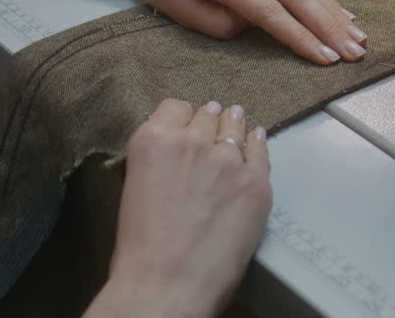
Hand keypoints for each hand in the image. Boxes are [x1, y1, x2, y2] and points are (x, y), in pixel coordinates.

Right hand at [90, 99, 270, 317]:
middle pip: (207, 115)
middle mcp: (192, 141)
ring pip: (236, 127)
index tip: (185, 127)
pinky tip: (256, 143)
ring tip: (236, 124)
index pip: (174, 107)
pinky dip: (257, 146)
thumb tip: (171, 158)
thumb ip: (155, 162)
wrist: (167, 287)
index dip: (181, 118)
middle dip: (209, 123)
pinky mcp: (256, 183)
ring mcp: (228, 160)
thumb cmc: (141, 252)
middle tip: (211, 130)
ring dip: (233, 128)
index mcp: (153, 140)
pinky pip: (262, 151)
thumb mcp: (133, 189)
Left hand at [102, 0, 366, 64]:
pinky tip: (338, 9)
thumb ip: (214, 22)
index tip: (325, 59)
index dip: (299, 37)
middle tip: (354, 52)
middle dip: (329, 25)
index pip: (268, 11)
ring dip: (332, 9)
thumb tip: (253, 27)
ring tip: (356, 35)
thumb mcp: (171, 6)